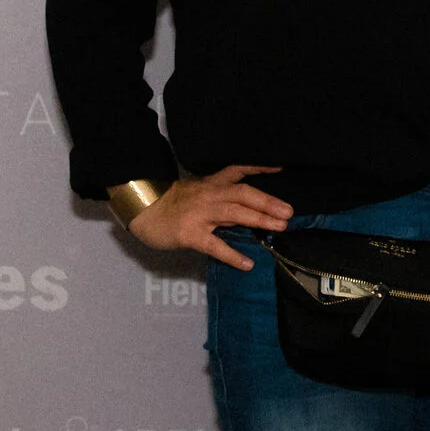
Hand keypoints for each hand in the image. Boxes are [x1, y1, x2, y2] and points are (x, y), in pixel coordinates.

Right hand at [126, 165, 291, 268]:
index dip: (259, 167)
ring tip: (280, 227)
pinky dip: (232, 255)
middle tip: (289, 212)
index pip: (238, 171)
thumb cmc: (169, 204)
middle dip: (267, 201)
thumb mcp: (196, 194)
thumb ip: (220, 200)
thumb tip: (249, 211)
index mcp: (210, 184)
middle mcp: (208, 195)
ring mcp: (199, 214)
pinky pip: (214, 245)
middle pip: (242, 193)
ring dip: (259, 219)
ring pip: (234, 213)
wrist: (140, 210)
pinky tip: (247, 264)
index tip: (280, 166)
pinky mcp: (190, 234)